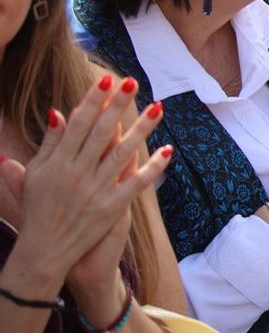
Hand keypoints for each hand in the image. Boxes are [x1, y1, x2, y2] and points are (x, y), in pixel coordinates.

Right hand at [0, 76, 170, 289]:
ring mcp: (96, 191)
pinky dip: (153, 168)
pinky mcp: (111, 208)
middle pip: (102, 133)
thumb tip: (59, 113)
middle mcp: (77, 173)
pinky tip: (168, 151)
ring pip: (123, 154)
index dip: (93, 101)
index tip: (107, 81)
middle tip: (133, 82)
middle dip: (118, 107)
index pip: (78, 125)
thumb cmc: (37, 209)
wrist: (44, 252)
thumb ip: (49, 144)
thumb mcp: (36, 175)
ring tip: (158, 107)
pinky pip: (136, 184)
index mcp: (57, 163)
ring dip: (142, 130)